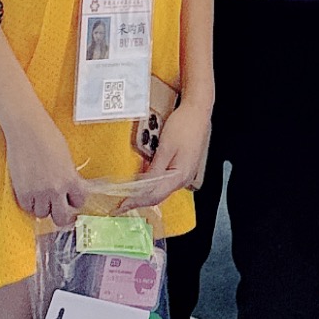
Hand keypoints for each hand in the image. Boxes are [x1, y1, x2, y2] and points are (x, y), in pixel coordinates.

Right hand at [4, 104, 88, 226]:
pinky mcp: (22, 191)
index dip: (75, 201)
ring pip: (42, 214)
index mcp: (70, 179)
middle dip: (62, 215)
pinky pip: (27, 208)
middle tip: (59, 209)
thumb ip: (68, 175)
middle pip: (61, 218)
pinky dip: (29, 203)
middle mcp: (56, 189)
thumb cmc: (47, 136)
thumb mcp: (66, 157)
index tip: (72, 200)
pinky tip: (30, 193)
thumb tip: (67, 187)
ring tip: (42, 197)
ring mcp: (38, 192)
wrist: (27, 129)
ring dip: (43, 207)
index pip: (79, 202)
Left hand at [132, 91, 212, 205]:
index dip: (135, 202)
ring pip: (161, 189)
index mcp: (180, 176)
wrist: (198, 111)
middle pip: (158, 196)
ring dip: (144, 193)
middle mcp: (183, 179)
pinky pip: (165, 181)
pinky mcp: (182, 167)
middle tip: (121, 204)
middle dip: (138, 200)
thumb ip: (154, 169)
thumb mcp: (165, 147)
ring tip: (129, 195)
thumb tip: (142, 186)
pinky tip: (143, 181)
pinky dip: (152, 183)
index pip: (153, 195)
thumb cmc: (184, 125)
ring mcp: (184, 174)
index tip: (121, 207)